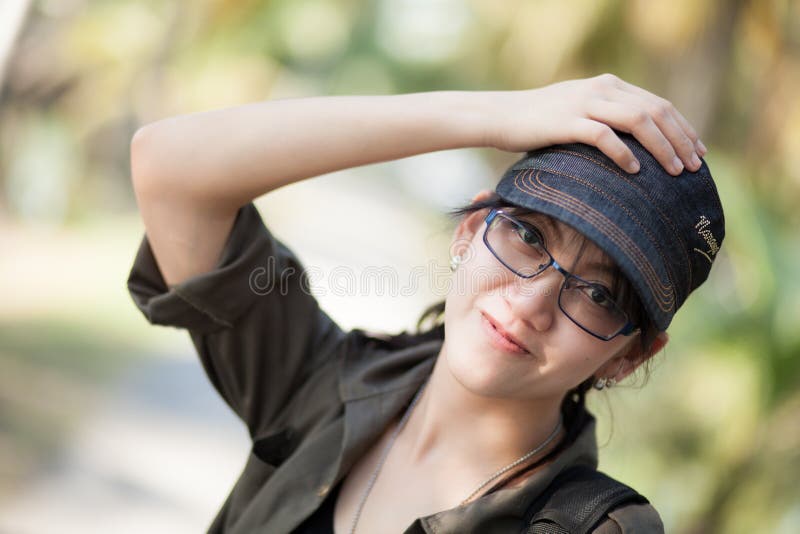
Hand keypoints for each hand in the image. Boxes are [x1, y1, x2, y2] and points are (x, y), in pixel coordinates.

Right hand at [482, 74, 705, 175]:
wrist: (501, 116)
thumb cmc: (539, 122)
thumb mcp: (579, 110)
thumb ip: (607, 117)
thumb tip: (636, 143)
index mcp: (608, 85)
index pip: (658, 104)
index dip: (682, 128)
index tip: (698, 151)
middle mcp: (602, 89)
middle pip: (655, 112)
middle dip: (680, 140)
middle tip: (694, 167)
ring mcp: (585, 103)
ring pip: (638, 121)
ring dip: (662, 147)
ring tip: (674, 171)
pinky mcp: (567, 122)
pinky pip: (604, 136)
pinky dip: (624, 154)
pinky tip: (635, 171)